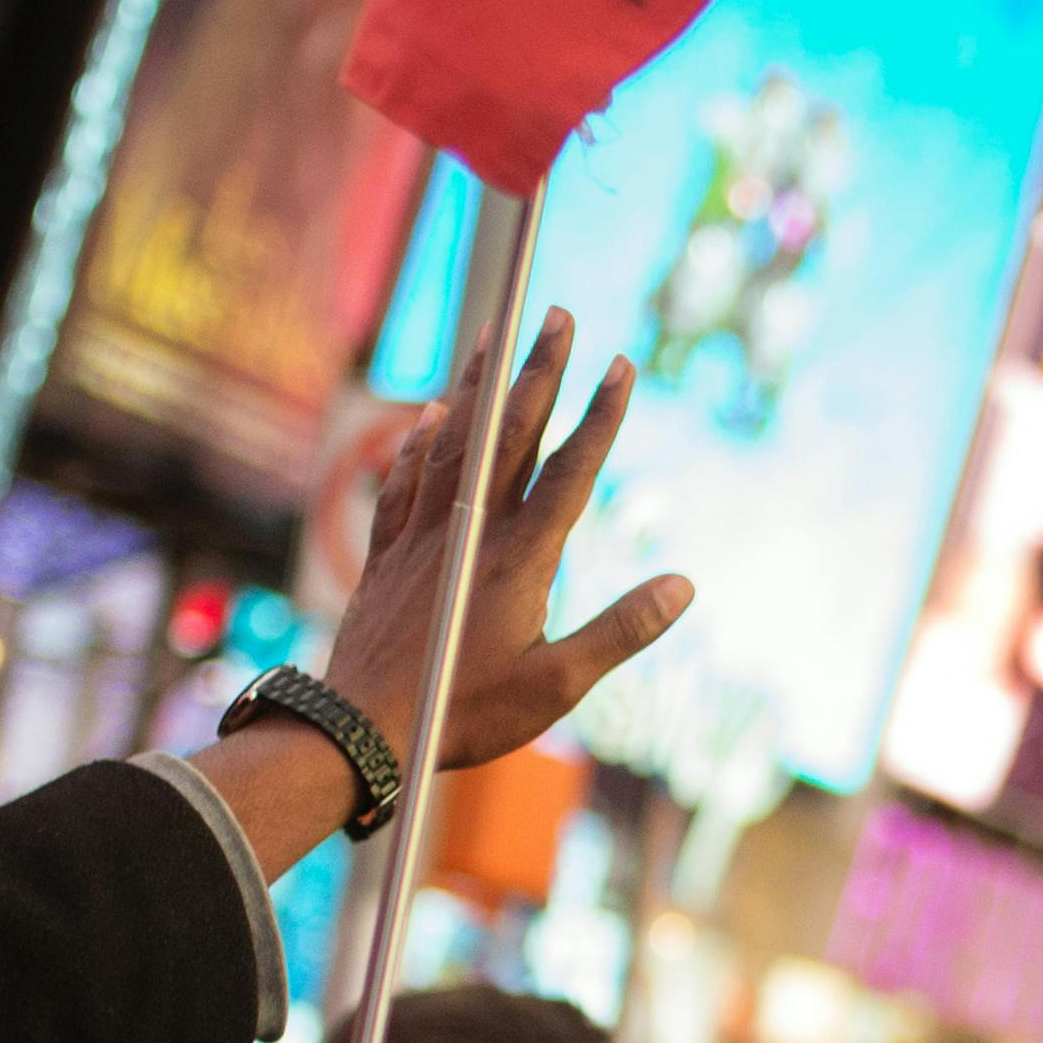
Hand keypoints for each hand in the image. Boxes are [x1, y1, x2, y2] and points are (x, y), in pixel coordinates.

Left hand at [326, 308, 688, 770]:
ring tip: (494, 339)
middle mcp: (470, 531)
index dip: (600, 415)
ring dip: (477, 387)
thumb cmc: (462, 712)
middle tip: (558, 314)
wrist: (360, 728)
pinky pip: (402, 481)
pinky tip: (427, 416)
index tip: (620, 363)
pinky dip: (418, 443)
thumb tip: (683, 587)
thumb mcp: (557, 685)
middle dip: (539, 370)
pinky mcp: (385, 554)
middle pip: (511, 434)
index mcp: (520, 558)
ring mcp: (423, 536)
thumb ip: (621, 631)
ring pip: (453, 443)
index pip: (570, 470)